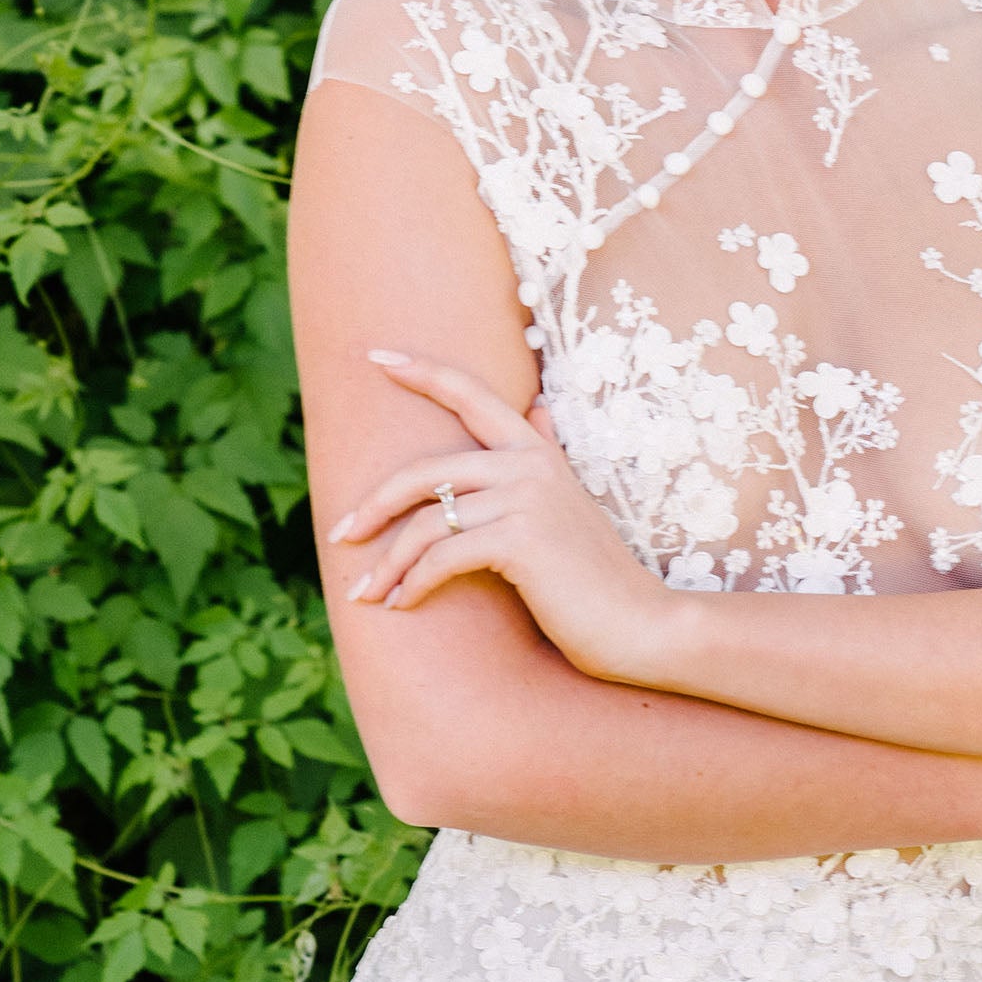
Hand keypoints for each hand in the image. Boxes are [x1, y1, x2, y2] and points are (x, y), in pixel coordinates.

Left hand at [329, 350, 678, 682]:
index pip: (473, 395)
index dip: (422, 372)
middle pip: (424, 470)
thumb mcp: (570, 506)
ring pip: (426, 522)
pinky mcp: (520, 540)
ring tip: (366, 594)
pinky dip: (413, 584)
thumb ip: (546, 457)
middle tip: (341, 536)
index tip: (375, 357)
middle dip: (373, 505)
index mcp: (537, 453)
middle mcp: (530, 465)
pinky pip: (442, 556)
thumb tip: (537, 407)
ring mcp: (526, 500)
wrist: (640, 625)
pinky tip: (402, 605)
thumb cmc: (597, 577)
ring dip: (387, 563)